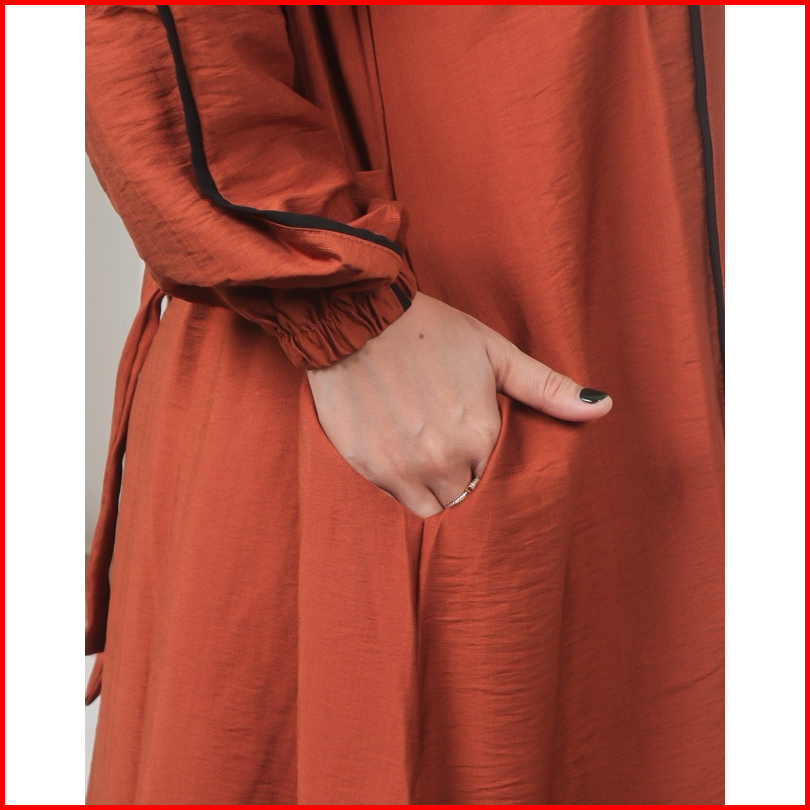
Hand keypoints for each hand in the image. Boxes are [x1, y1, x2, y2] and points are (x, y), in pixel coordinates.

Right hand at [305, 291, 612, 517]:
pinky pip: (400, 500)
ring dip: (434, 487)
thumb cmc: (429, 331)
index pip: (498, 477)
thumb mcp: (494, 352)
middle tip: (448, 446)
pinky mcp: (371, 468)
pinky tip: (400, 452)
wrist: (358, 319)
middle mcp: (445, 459)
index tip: (474, 442)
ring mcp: (404, 468)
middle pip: (466, 496)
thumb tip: (603, 406)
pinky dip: (404, 485)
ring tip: (424, 451)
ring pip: (434, 507)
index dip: (488, 461)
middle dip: (462, 477)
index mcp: (481, 434)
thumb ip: (547, 387)